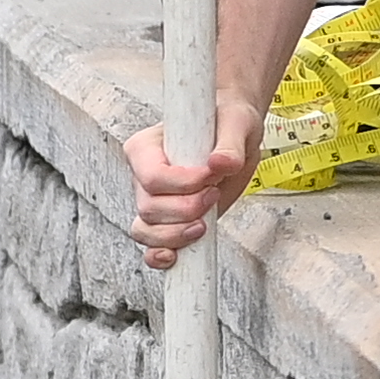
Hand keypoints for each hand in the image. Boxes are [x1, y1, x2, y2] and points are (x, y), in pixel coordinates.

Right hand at [125, 96, 261, 267]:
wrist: (234, 134)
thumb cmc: (229, 121)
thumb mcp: (236, 123)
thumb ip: (229, 144)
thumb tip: (221, 163)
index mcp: (146, 148)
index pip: (152, 177)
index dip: (182, 185)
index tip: (211, 177)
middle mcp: (143, 176)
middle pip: (149, 208)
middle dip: (185, 210)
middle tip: (214, 194)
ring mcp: (154, 200)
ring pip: (147, 230)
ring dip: (177, 234)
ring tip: (204, 222)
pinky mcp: (169, 219)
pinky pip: (152, 245)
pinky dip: (160, 254)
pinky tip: (175, 257)